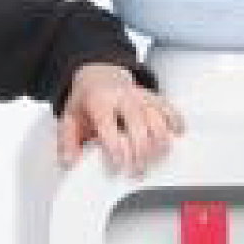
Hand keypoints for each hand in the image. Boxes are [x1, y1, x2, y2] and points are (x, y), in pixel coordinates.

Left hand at [55, 61, 181, 175]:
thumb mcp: (69, 118)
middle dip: (141, 149)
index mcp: (99, 101)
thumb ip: (67, 141)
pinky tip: (175, 138)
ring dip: (160, 141)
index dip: (115, 146)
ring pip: (158, 117)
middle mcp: (122, 97)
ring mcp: (142, 96)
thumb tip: (70, 161)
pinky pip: (171, 110)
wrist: (99, 74)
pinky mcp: (155, 98)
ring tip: (157, 157)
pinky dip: (176, 125)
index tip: (119, 163)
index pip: (108, 123)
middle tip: (138, 169)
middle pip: (138, 123)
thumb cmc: (86, 101)